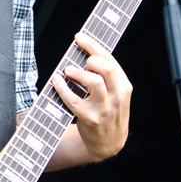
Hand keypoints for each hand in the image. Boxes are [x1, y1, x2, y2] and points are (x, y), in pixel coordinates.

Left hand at [51, 32, 131, 161]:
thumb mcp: (116, 95)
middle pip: (106, 68)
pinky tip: (56, 81)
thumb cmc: (109, 113)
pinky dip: (62, 88)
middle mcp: (116, 97)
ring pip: (93, 82)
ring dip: (78, 73)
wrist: (109, 144)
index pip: (111, 60)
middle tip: (79, 56)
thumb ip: (107, 76)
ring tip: (68, 70)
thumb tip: (86, 52)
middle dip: (90, 56)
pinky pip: (73, 99)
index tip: (80, 37)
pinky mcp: (89, 119)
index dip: (94, 46)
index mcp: (124, 87)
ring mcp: (104, 109)